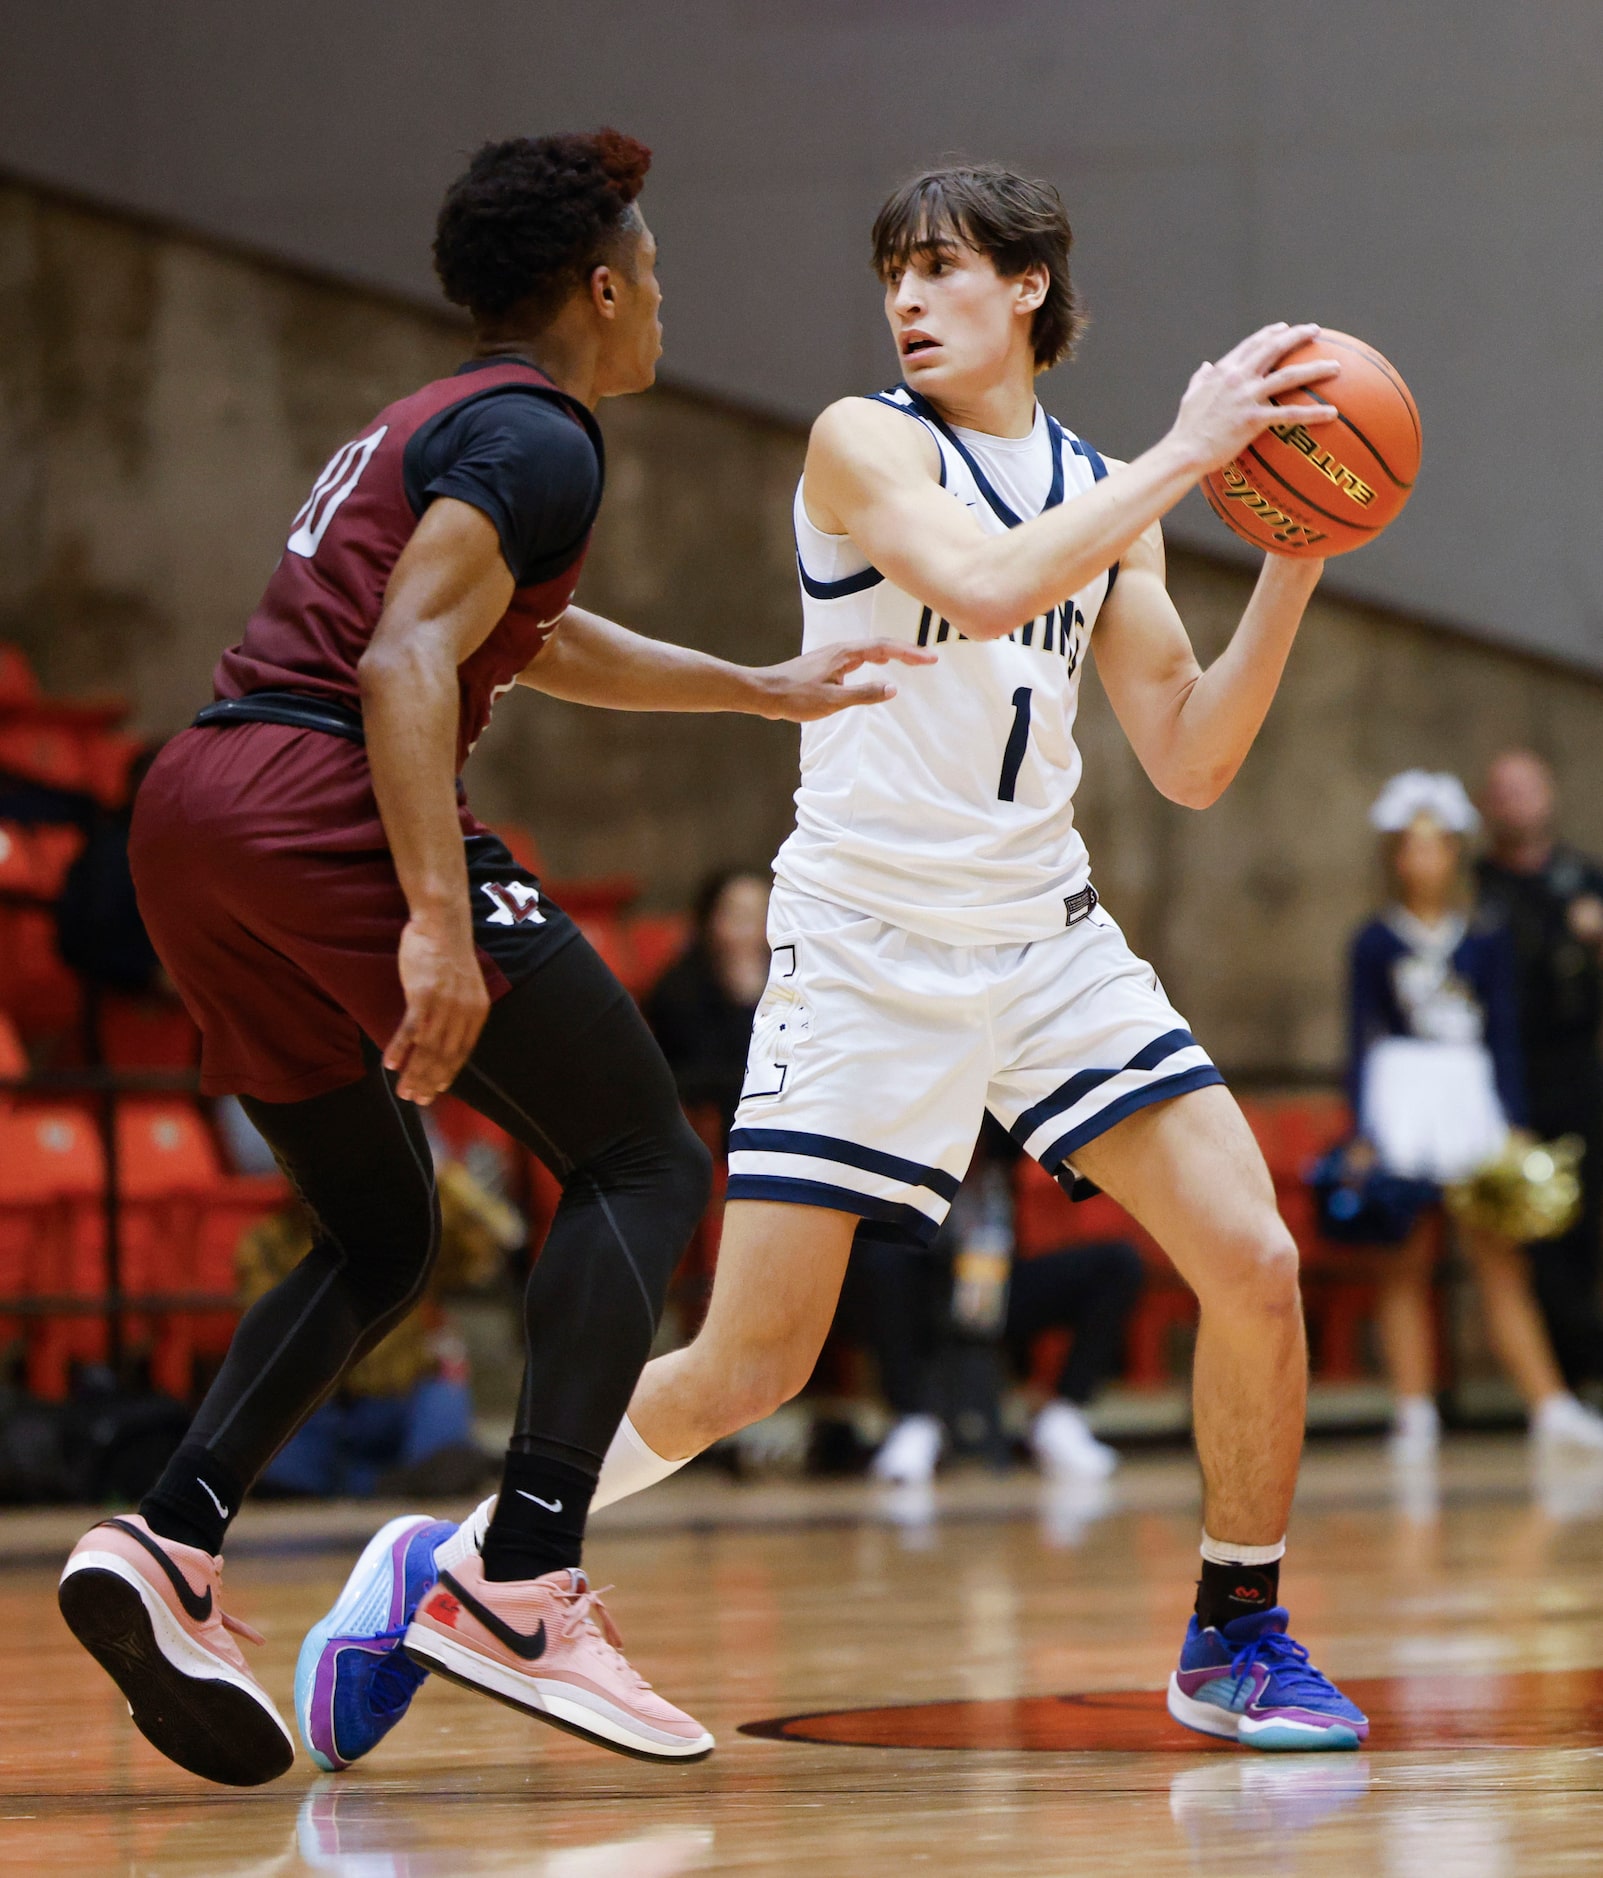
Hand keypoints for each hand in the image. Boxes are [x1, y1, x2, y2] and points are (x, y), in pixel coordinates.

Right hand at [383, 908, 490, 1104]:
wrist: (442, 924)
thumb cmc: (448, 954)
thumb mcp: (463, 987)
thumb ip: (457, 1011)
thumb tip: (444, 1035)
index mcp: (476, 1012)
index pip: (462, 1053)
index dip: (448, 1074)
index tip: (436, 1091)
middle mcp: (463, 1012)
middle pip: (445, 1056)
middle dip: (429, 1082)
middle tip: (416, 1099)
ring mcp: (444, 1005)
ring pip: (428, 1049)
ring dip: (414, 1074)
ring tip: (403, 1092)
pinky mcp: (423, 995)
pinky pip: (410, 1030)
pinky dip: (399, 1050)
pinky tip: (390, 1065)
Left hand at [755, 639, 936, 720]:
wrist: (765, 692)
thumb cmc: (795, 697)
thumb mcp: (833, 700)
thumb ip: (864, 694)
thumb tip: (893, 689)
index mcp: (845, 654)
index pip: (886, 648)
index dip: (910, 653)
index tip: (931, 659)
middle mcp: (841, 650)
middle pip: (881, 645)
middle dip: (906, 651)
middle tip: (929, 659)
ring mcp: (834, 656)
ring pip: (870, 650)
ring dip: (893, 653)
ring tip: (910, 659)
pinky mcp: (828, 664)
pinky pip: (860, 657)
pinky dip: (877, 659)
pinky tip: (878, 666)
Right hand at [1169, 323, 1340, 476]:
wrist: (1185, 450)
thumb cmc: (1186, 428)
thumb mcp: (1190, 395)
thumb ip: (1200, 378)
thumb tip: (1205, 366)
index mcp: (1223, 371)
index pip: (1252, 344)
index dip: (1271, 333)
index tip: (1285, 328)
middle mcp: (1237, 378)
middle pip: (1274, 349)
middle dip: (1297, 336)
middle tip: (1316, 331)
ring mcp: (1247, 397)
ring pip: (1288, 376)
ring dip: (1315, 368)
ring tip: (1336, 367)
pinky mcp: (1254, 419)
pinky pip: (1290, 414)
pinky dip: (1313, 414)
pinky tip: (1332, 414)